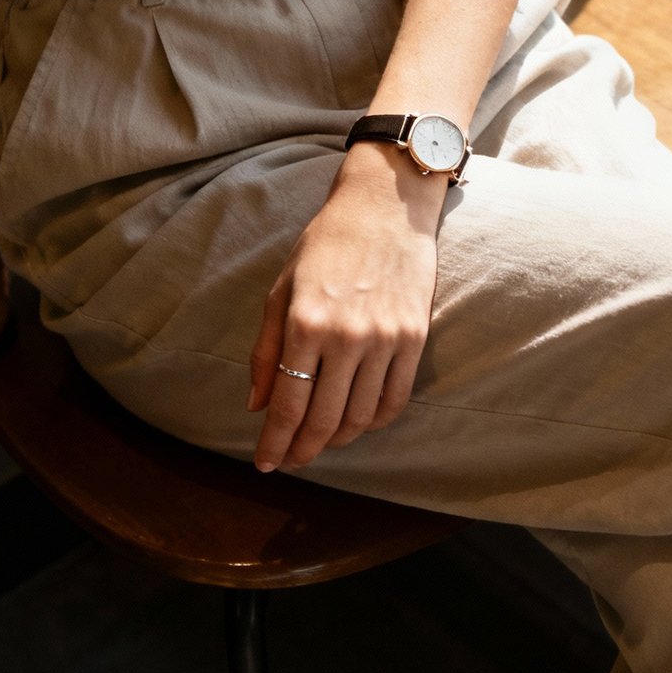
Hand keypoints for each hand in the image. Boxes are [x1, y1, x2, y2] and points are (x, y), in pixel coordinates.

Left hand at [249, 144, 444, 472]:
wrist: (386, 209)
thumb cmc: (326, 246)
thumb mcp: (282, 291)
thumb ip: (266, 352)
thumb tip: (257, 406)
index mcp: (305, 324)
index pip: (288, 405)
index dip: (276, 442)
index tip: (266, 463)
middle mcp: (346, 337)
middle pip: (323, 420)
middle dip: (303, 450)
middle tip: (291, 461)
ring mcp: (385, 340)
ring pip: (360, 417)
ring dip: (336, 440)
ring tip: (320, 443)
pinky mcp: (414, 339)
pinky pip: (394, 400)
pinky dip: (374, 422)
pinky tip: (356, 425)